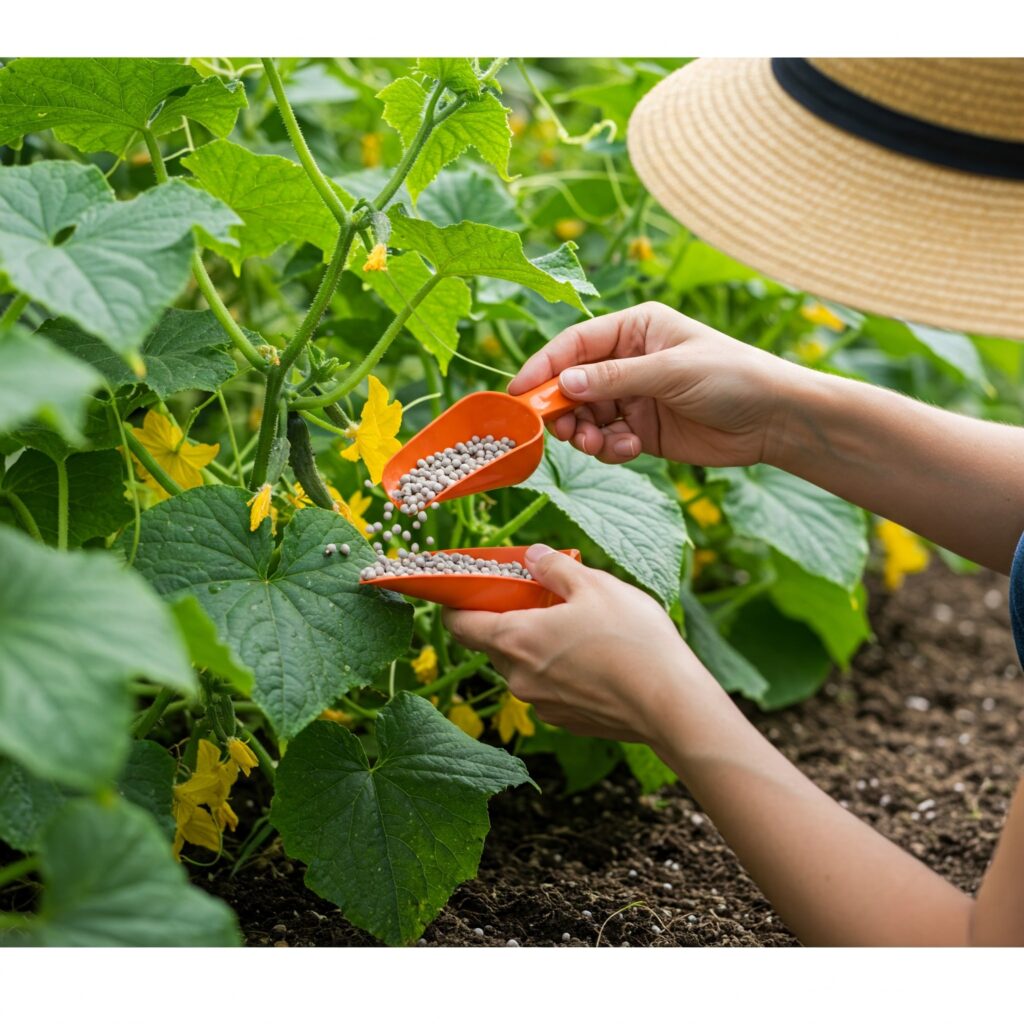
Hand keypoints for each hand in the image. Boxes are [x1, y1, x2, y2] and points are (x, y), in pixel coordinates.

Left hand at [443, 544, 724, 743]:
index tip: (468, 589)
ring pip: (522, 667)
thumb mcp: (594, 584)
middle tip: (539, 598)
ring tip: (575, 626)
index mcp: (514, 639)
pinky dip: (558, 670)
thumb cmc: (631, 639)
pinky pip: (548, 688)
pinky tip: (592, 657)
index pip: (459, 624)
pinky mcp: (565, 720)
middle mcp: (517, 678)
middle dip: (507, 620)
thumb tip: (532, 556)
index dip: (457, 604)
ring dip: (535, 645)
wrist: (670, 705)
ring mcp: (541, 704)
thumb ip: (554, 567)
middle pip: (492, 644)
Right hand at [510, 301, 801, 466]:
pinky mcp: (641, 430)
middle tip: (565, 431)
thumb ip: (614, 379)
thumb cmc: (731, 376)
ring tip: (601, 446)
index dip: (543, 366)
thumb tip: (562, 384)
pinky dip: (609, 449)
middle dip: (564, 410)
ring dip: (586, 435)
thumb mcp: (670, 372)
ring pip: (585, 417)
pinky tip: (630, 450)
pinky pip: (606, 440)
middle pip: (572, 384)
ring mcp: (633, 397)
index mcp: (634, 329)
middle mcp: (628, 361)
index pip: (574, 344)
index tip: (519, 393)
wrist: (773, 419)